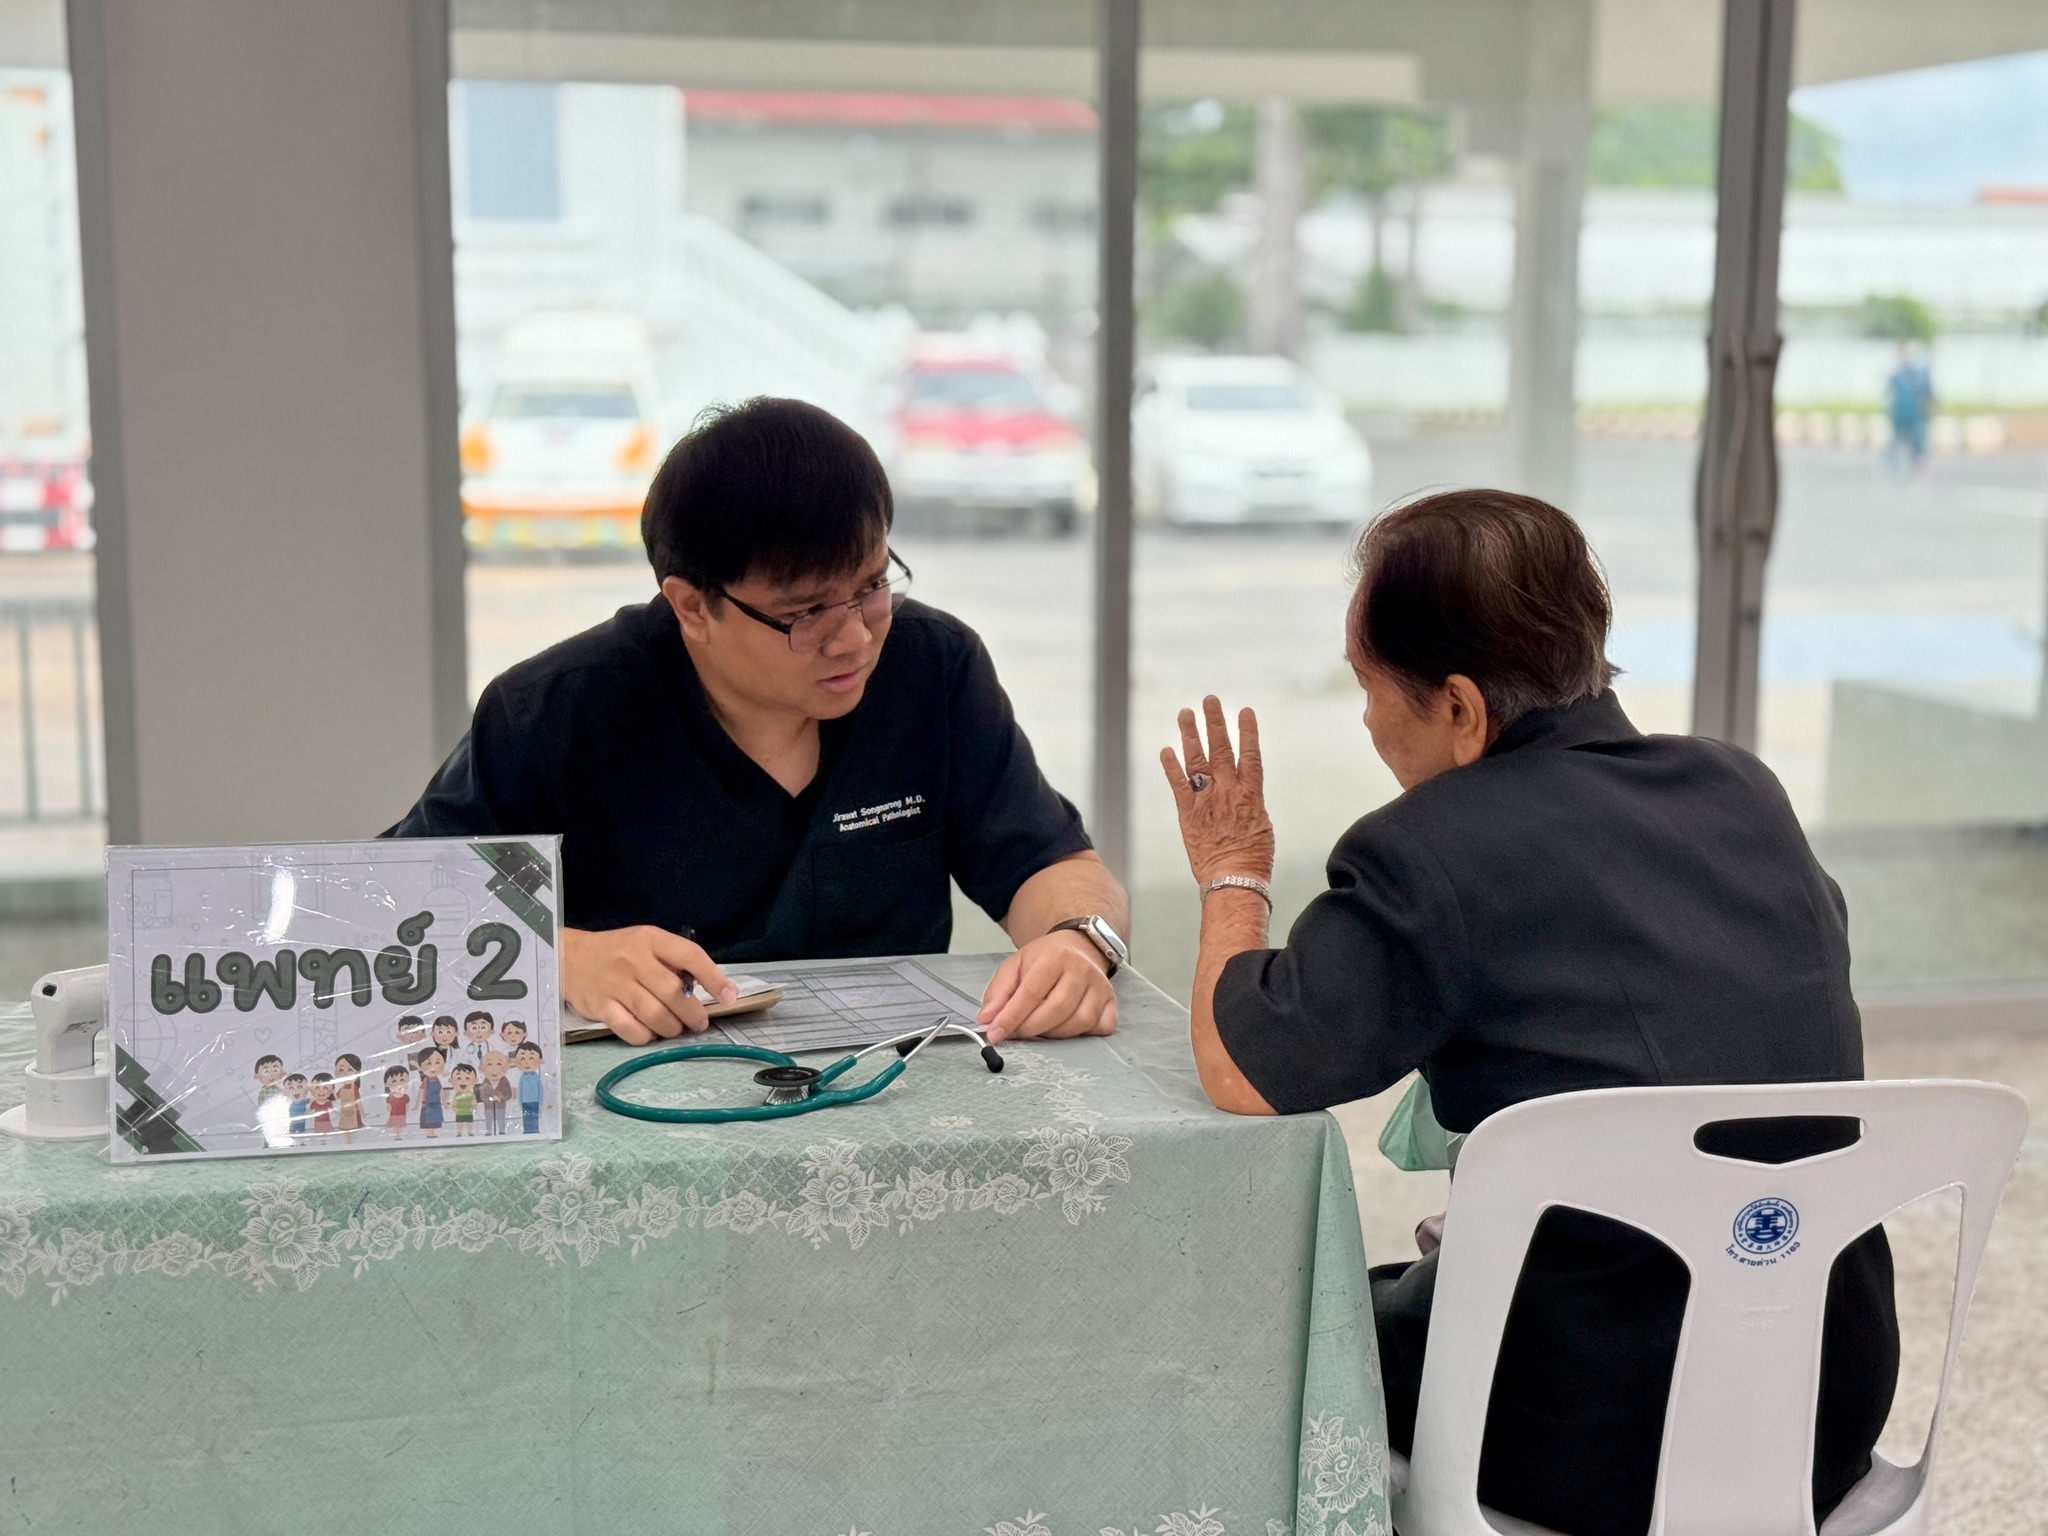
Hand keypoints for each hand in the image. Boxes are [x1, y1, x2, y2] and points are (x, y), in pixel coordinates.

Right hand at [561, 925, 737, 1045]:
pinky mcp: (600, 1006)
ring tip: (676, 1030)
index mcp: (651, 939)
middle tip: (698, 1023)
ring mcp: (616, 984)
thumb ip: (673, 961)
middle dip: (693, 1014)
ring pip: (654, 1014)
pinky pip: (629, 1029)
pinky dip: (645, 1036)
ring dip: (672, 1028)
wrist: (569, 957)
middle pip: (673, 993)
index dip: (713, 977)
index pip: (690, 955)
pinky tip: (650, 1034)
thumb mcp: (646, 943)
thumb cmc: (616, 952)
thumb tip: (707, 988)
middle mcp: (634, 960)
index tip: (729, 996)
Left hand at [976, 930, 1118, 1043]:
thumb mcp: (1015, 965)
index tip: (996, 1034)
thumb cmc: (1045, 959)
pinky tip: (1067, 1027)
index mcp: (1054, 957)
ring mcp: (1100, 987)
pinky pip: (1101, 1027)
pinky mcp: (1111, 1001)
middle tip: (1015, 1034)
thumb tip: (987, 1019)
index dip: (1011, 1017)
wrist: (1077, 947)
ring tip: (1038, 1029)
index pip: (1031, 992)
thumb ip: (998, 992)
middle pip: (1056, 1010)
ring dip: (1053, 1034)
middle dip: (1030, 1028)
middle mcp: (1081, 970)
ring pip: (1078, 1022)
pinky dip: (1083, 1034)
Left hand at [1161, 695, 1274, 887]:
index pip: (1250, 755)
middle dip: (1215, 722)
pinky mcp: (1187, 813)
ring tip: (1185, 713)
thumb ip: (1251, 805)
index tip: (1245, 711)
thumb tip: (1245, 798)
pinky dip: (1171, 766)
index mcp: (1251, 794)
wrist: (1233, 879)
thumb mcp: (1261, 826)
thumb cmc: (1253, 859)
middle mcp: (1227, 791)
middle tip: (1210, 700)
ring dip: (1191, 735)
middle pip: (1221, 749)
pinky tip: (1166, 750)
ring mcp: (1206, 800)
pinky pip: (1177, 784)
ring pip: (1197, 760)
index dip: (1248, 732)